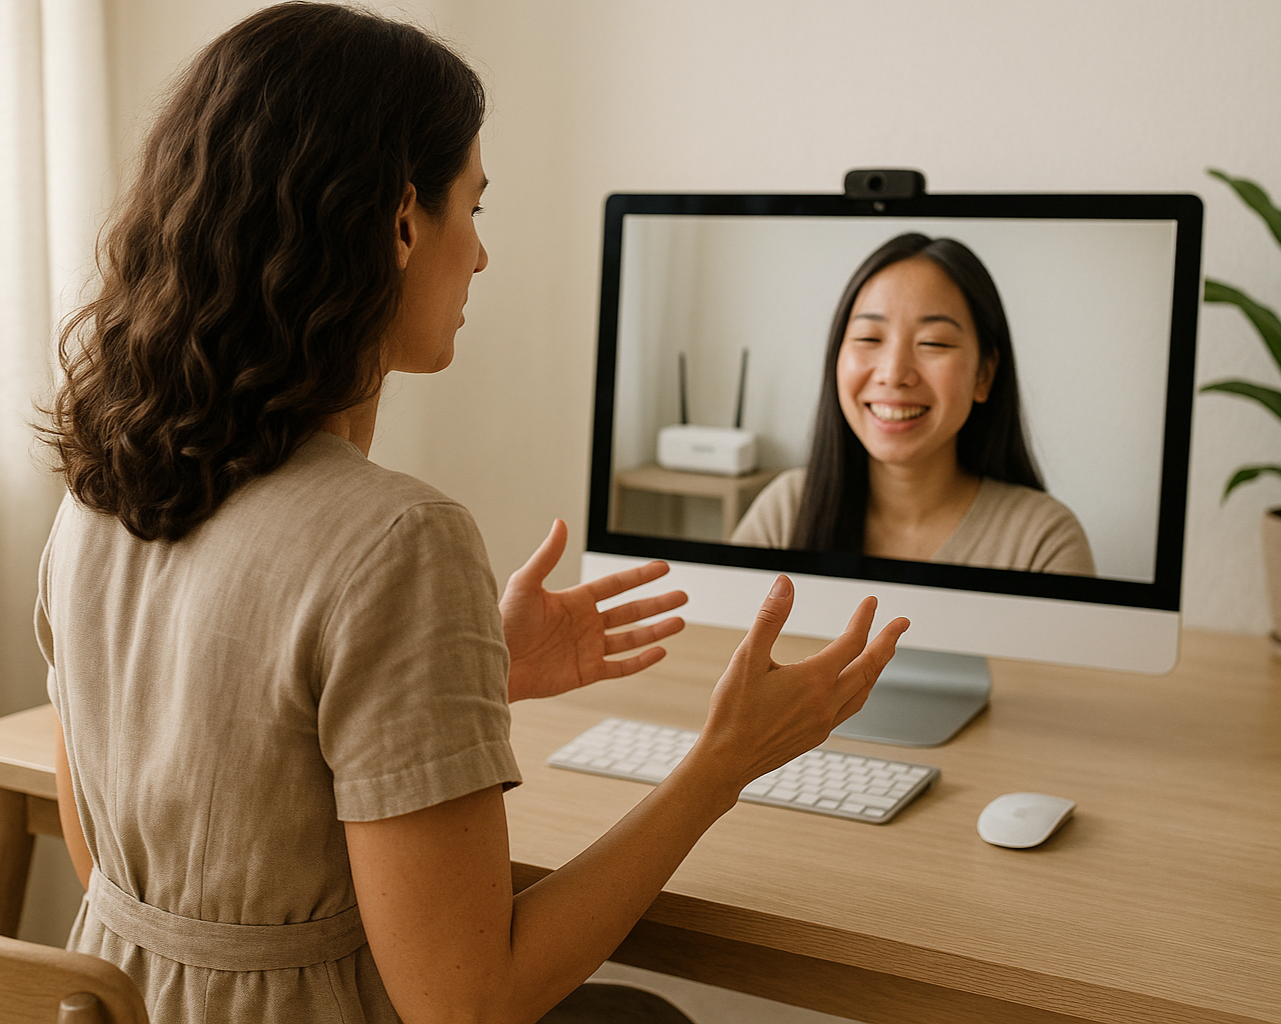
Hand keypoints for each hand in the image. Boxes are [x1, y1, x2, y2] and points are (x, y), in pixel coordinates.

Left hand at [501, 520, 687, 700]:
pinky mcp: (586, 672)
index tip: (664, 567)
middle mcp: (585, 623)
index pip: (615, 585)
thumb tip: (560, 522)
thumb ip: (548, 556)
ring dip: (655, 630)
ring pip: (631, 638)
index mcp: (575, 601)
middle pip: (630, 611)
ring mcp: (588, 648)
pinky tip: (659, 651)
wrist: (495, 662)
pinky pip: (620, 667)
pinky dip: (641, 660)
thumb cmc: (504, 622)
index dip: (639, 576)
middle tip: (682, 596)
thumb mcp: (526, 583)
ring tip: (679, 621)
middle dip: (657, 603)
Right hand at [692, 575, 909, 790]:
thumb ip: (769, 619)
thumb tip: (785, 585)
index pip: (852, 642)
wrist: (728, 760)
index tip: (871, 602)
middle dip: (888, 641)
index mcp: (813, 680)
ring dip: (878, 667)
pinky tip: (854, 687)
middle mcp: (826, 702)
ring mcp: (825, 722)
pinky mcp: (817, 735)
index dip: (864, 619)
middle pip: (870, 666)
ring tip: (884, 652)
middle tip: (902, 623)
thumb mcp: (746, 657)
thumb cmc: (733, 710)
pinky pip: (851, 708)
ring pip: (864, 690)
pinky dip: (862, 690)